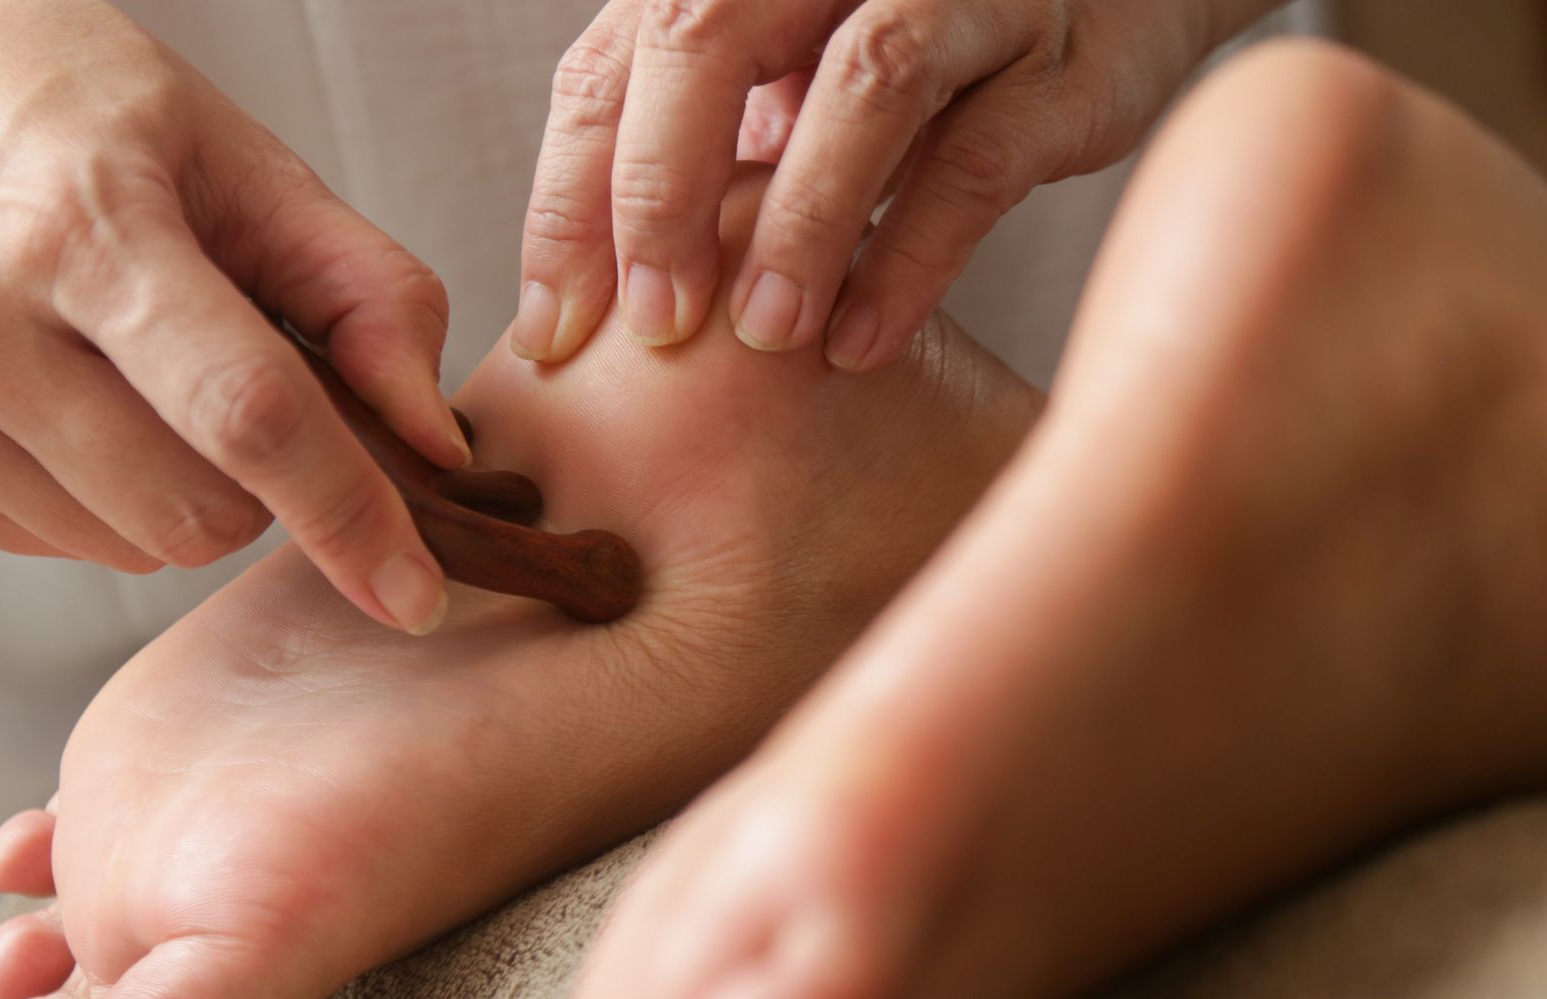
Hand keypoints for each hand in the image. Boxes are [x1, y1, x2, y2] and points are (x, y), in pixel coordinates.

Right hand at [0, 0, 466, 630]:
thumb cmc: (82, 118)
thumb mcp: (248, 162)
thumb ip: (369, 295)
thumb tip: (436, 444)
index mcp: (85, 229)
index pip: (245, 413)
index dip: (346, 512)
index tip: (415, 593)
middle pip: (193, 510)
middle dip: (262, 485)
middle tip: (242, 382)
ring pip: (134, 547)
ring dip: (184, 494)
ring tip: (144, 374)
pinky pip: (64, 544)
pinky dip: (108, 498)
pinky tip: (77, 396)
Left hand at [513, 0, 1275, 370]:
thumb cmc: (927, 44)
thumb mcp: (792, 67)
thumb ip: (701, 131)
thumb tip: (592, 277)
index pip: (614, 62)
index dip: (571, 197)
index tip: (551, 328)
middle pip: (708, 34)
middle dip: (661, 193)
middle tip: (652, 328)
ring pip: (862, 83)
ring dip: (799, 225)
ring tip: (764, 341)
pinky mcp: (1067, 64)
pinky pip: (978, 161)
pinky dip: (909, 260)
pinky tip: (859, 345)